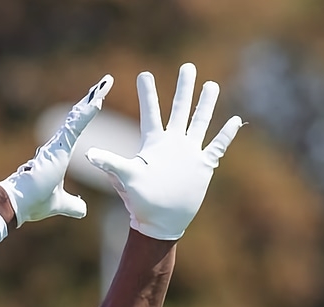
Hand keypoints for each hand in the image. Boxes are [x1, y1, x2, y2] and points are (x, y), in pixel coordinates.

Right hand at [0, 75, 113, 225]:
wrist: (18, 204)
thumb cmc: (33, 203)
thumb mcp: (60, 203)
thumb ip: (72, 204)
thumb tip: (83, 210)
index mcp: (58, 153)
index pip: (76, 128)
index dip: (86, 114)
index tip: (97, 100)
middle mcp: (57, 144)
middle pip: (78, 116)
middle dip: (91, 99)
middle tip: (105, 82)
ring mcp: (57, 144)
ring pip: (78, 116)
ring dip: (92, 99)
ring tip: (105, 84)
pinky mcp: (58, 147)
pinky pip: (76, 127)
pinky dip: (87, 114)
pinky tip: (98, 101)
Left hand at [86, 63, 242, 240]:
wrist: (161, 222)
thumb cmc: (140, 202)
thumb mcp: (125, 179)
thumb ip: (110, 163)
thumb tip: (89, 154)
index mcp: (154, 143)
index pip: (151, 112)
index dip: (148, 93)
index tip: (144, 73)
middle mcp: (173, 144)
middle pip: (180, 109)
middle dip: (184, 88)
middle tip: (188, 66)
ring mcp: (189, 153)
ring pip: (200, 122)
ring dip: (206, 104)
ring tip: (212, 84)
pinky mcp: (203, 166)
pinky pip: (217, 146)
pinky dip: (226, 134)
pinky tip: (235, 120)